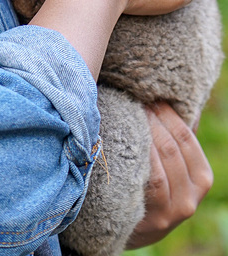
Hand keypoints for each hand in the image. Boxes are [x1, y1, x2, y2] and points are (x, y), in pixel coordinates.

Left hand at [126, 103, 212, 249]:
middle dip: (150, 119)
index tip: (148, 97)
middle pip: (170, 146)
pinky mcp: (154, 218)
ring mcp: (174, 210)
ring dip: (140, 134)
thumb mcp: (173, 166)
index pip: (186, 135)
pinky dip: (137, 157)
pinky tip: (122, 141)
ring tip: (124, 115)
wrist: (135, 228)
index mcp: (202, 177)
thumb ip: (178, 138)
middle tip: (132, 101)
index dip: (166, 112)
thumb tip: (181, 102)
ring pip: (159, 162)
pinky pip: (147, 180)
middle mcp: (192, 196)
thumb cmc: (153, 186)